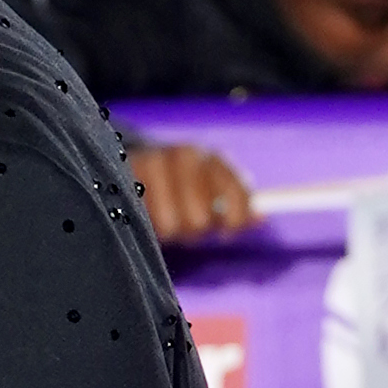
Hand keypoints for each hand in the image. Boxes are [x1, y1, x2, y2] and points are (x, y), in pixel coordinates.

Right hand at [125, 136, 260, 246]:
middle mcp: (186, 155)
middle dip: (195, 229)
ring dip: (168, 230)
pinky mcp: (128, 176)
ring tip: (163, 218)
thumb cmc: (183, 188)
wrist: (137, 164)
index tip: (228, 232)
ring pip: (171, 225)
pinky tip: (145, 213)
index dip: (236, 219)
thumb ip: (238, 206)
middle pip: (201, 220)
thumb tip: (260, 218)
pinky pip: (144, 222)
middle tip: (187, 222)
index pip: (236, 193)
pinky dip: (147, 225)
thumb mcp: (213, 192)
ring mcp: (155, 163)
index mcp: (212, 158)